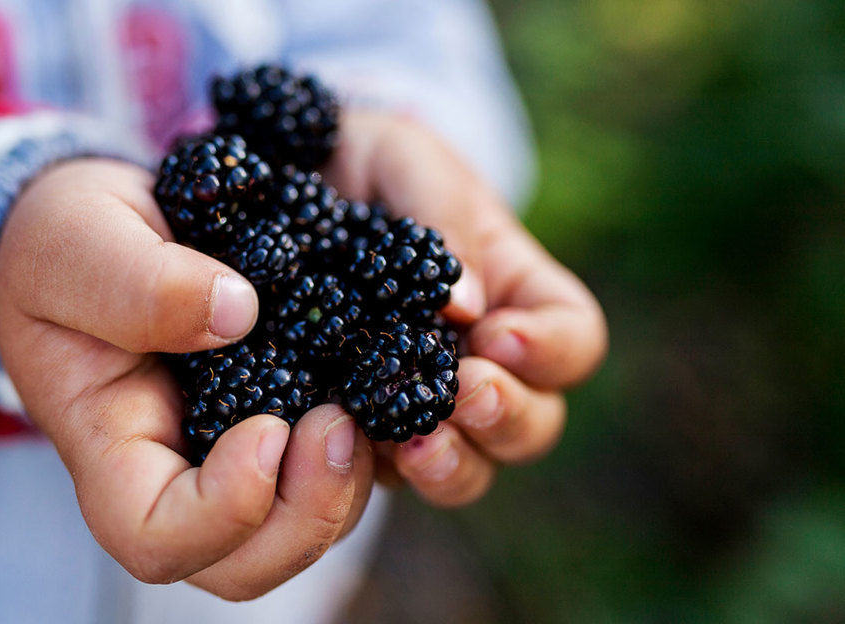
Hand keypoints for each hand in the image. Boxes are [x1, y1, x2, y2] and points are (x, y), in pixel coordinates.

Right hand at [0, 160, 374, 599]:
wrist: (107, 219)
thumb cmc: (67, 236)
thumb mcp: (78, 237)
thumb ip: (137, 279)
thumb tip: (236, 313)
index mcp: (110, 444)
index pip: (154, 539)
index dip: (222, 513)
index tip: (266, 428)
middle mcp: (175, 469)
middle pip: (241, 564)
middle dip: (305, 519)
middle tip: (338, 427)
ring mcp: (230, 452)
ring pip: (299, 529)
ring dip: (345, 487)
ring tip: (358, 403)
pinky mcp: (281, 419)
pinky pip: (331, 471)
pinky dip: (364, 448)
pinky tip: (375, 384)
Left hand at [324, 110, 607, 506]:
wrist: (286, 185)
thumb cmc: (367, 162)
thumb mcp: (403, 159)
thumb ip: (440, 216)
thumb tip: (465, 306)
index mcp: (514, 292)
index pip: (573, 337)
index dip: (550, 349)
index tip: (497, 335)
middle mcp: (480, 360)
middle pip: (535, 420)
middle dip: (508, 416)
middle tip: (463, 392)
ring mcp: (423, 403)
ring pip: (472, 466)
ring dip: (454, 463)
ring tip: (415, 444)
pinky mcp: (363, 430)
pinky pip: (386, 472)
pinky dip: (378, 468)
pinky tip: (347, 445)